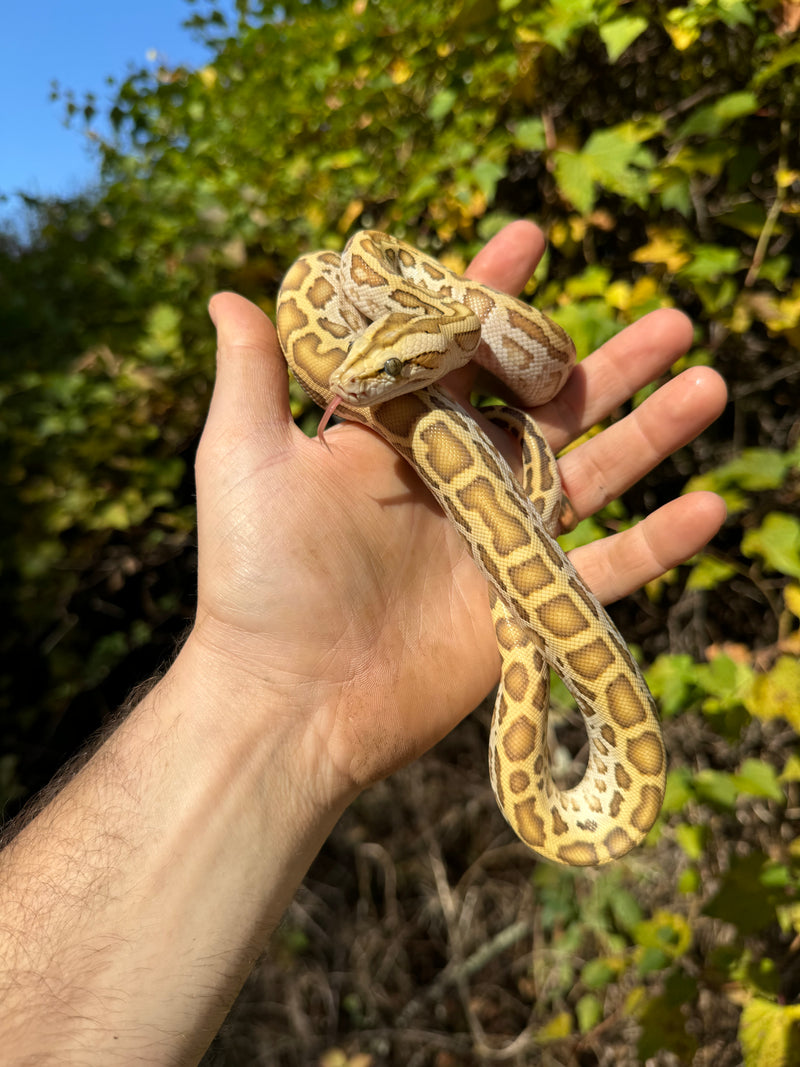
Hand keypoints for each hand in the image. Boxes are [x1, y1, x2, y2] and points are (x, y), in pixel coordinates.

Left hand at [193, 221, 726, 803]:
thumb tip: (229, 291)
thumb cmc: (258, 579)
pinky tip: (713, 507)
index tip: (532, 236)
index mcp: (399, 439)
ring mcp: (497, 543)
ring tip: (710, 381)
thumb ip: (255, 373)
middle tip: (673, 318)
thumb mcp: (244, 460)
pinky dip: (658, 545)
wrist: (291, 701)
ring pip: (592, 475)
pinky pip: (606, 571)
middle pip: (549, 409)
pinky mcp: (525, 607)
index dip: (493, 294)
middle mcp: (456, 482)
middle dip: (609, 362)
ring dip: (654, 432)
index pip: (458, 352)